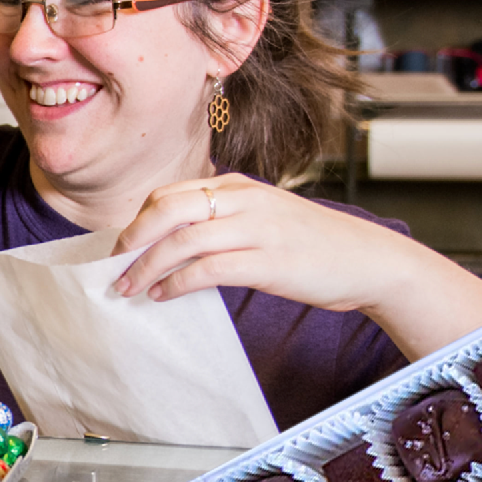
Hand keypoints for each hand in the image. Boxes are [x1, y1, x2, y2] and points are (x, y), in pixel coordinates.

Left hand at [109, 174, 455, 312]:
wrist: (368, 260)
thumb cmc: (313, 244)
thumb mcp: (263, 218)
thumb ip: (223, 221)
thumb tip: (174, 245)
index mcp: (238, 186)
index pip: (171, 192)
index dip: (139, 218)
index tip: (122, 244)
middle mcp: (243, 200)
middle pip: (168, 208)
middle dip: (133, 237)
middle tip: (113, 263)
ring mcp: (256, 229)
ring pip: (183, 240)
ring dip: (148, 265)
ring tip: (129, 287)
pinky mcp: (267, 261)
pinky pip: (208, 269)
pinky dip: (178, 282)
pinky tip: (163, 295)